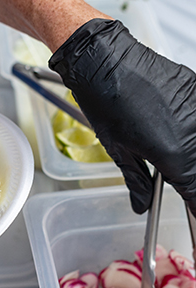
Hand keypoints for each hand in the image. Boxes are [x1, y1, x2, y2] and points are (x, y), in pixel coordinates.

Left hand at [49, 19, 195, 215]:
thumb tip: (141, 205)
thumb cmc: (106, 103)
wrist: (107, 61)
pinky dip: (193, 139)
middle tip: (184, 191)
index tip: (195, 221)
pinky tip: (179, 139)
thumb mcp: (118, 150)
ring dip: (192, 163)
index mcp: (174, 156)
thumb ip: (136, 181)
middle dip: (194, 186)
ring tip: (174, 162)